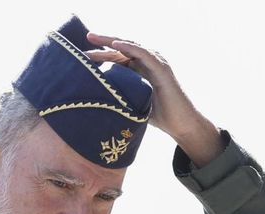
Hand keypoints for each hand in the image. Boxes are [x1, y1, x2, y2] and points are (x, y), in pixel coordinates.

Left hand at [84, 33, 221, 167]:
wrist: (181, 125)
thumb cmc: (160, 116)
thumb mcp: (133, 104)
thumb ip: (120, 97)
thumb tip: (97, 102)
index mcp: (139, 70)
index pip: (117, 57)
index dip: (101, 54)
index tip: (82, 55)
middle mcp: (147, 63)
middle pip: (122, 48)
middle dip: (103, 43)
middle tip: (86, 38)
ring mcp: (155, 63)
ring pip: (130, 47)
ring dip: (112, 41)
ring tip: (94, 38)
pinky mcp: (162, 68)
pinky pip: (144, 53)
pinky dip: (130, 47)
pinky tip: (116, 44)